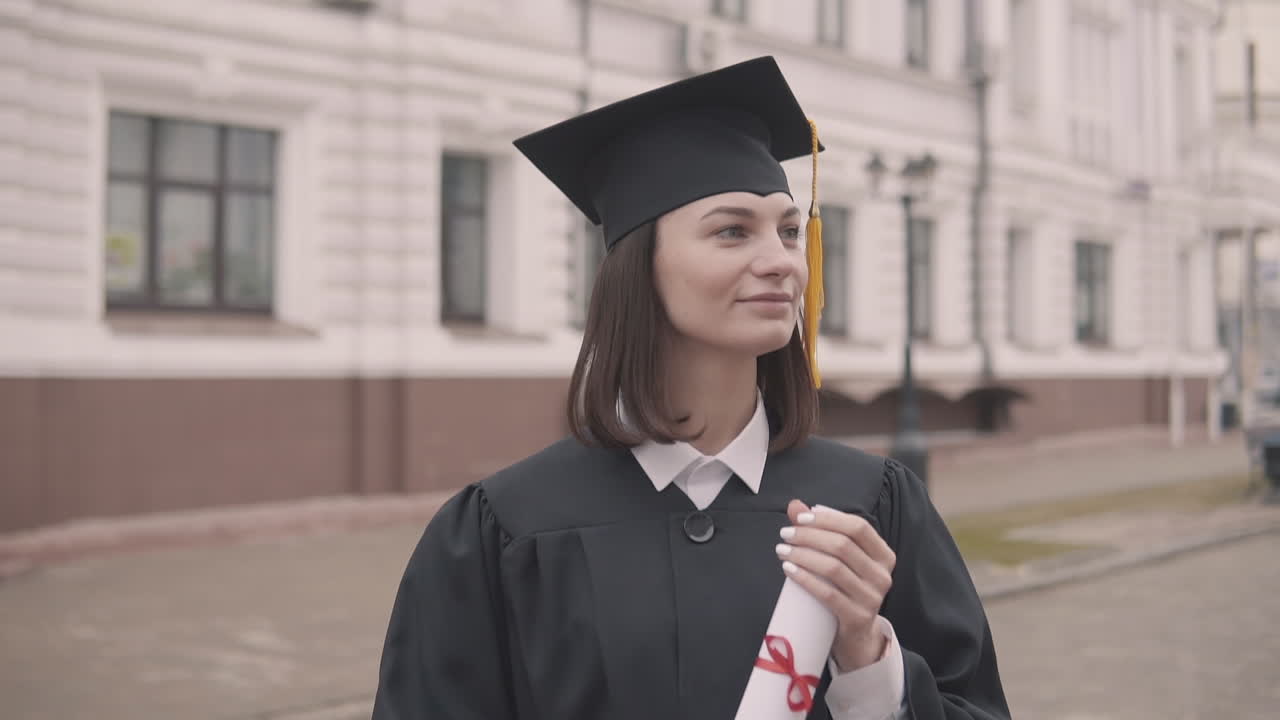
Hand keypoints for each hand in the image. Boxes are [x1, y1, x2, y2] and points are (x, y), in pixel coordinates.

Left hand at [776, 500, 896, 671]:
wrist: (858, 635)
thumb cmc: (846, 589)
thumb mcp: (840, 560)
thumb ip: (820, 531)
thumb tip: (795, 505)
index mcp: (883, 556)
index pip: (858, 527)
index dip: (829, 519)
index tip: (801, 518)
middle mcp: (883, 575)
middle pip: (843, 545)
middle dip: (809, 536)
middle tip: (785, 534)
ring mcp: (872, 598)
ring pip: (834, 568)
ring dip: (803, 555)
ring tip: (782, 550)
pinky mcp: (858, 618)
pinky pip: (828, 594)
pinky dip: (805, 579)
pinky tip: (788, 569)